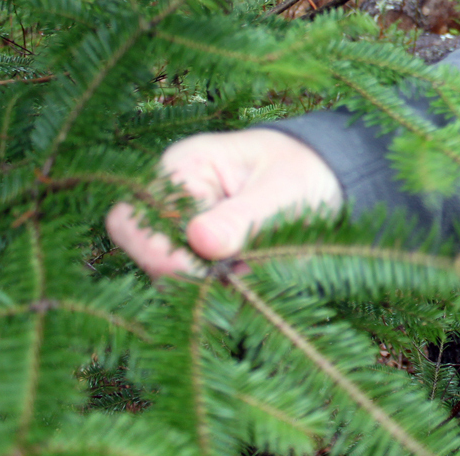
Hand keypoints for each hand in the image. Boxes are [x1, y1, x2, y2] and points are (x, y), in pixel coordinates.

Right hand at [106, 128, 344, 278]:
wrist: (325, 177)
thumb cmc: (303, 170)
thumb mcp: (283, 189)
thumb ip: (243, 217)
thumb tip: (200, 240)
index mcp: (183, 167)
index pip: (134, 218)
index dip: (159, 253)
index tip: (204, 272)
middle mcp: (169, 200)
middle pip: (142, 252)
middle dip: (186, 273)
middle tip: (237, 273)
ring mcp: (180, 229)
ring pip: (167, 277)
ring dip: (207, 285)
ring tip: (252, 269)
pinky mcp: (197, 255)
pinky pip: (193, 286)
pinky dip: (221, 291)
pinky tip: (249, 278)